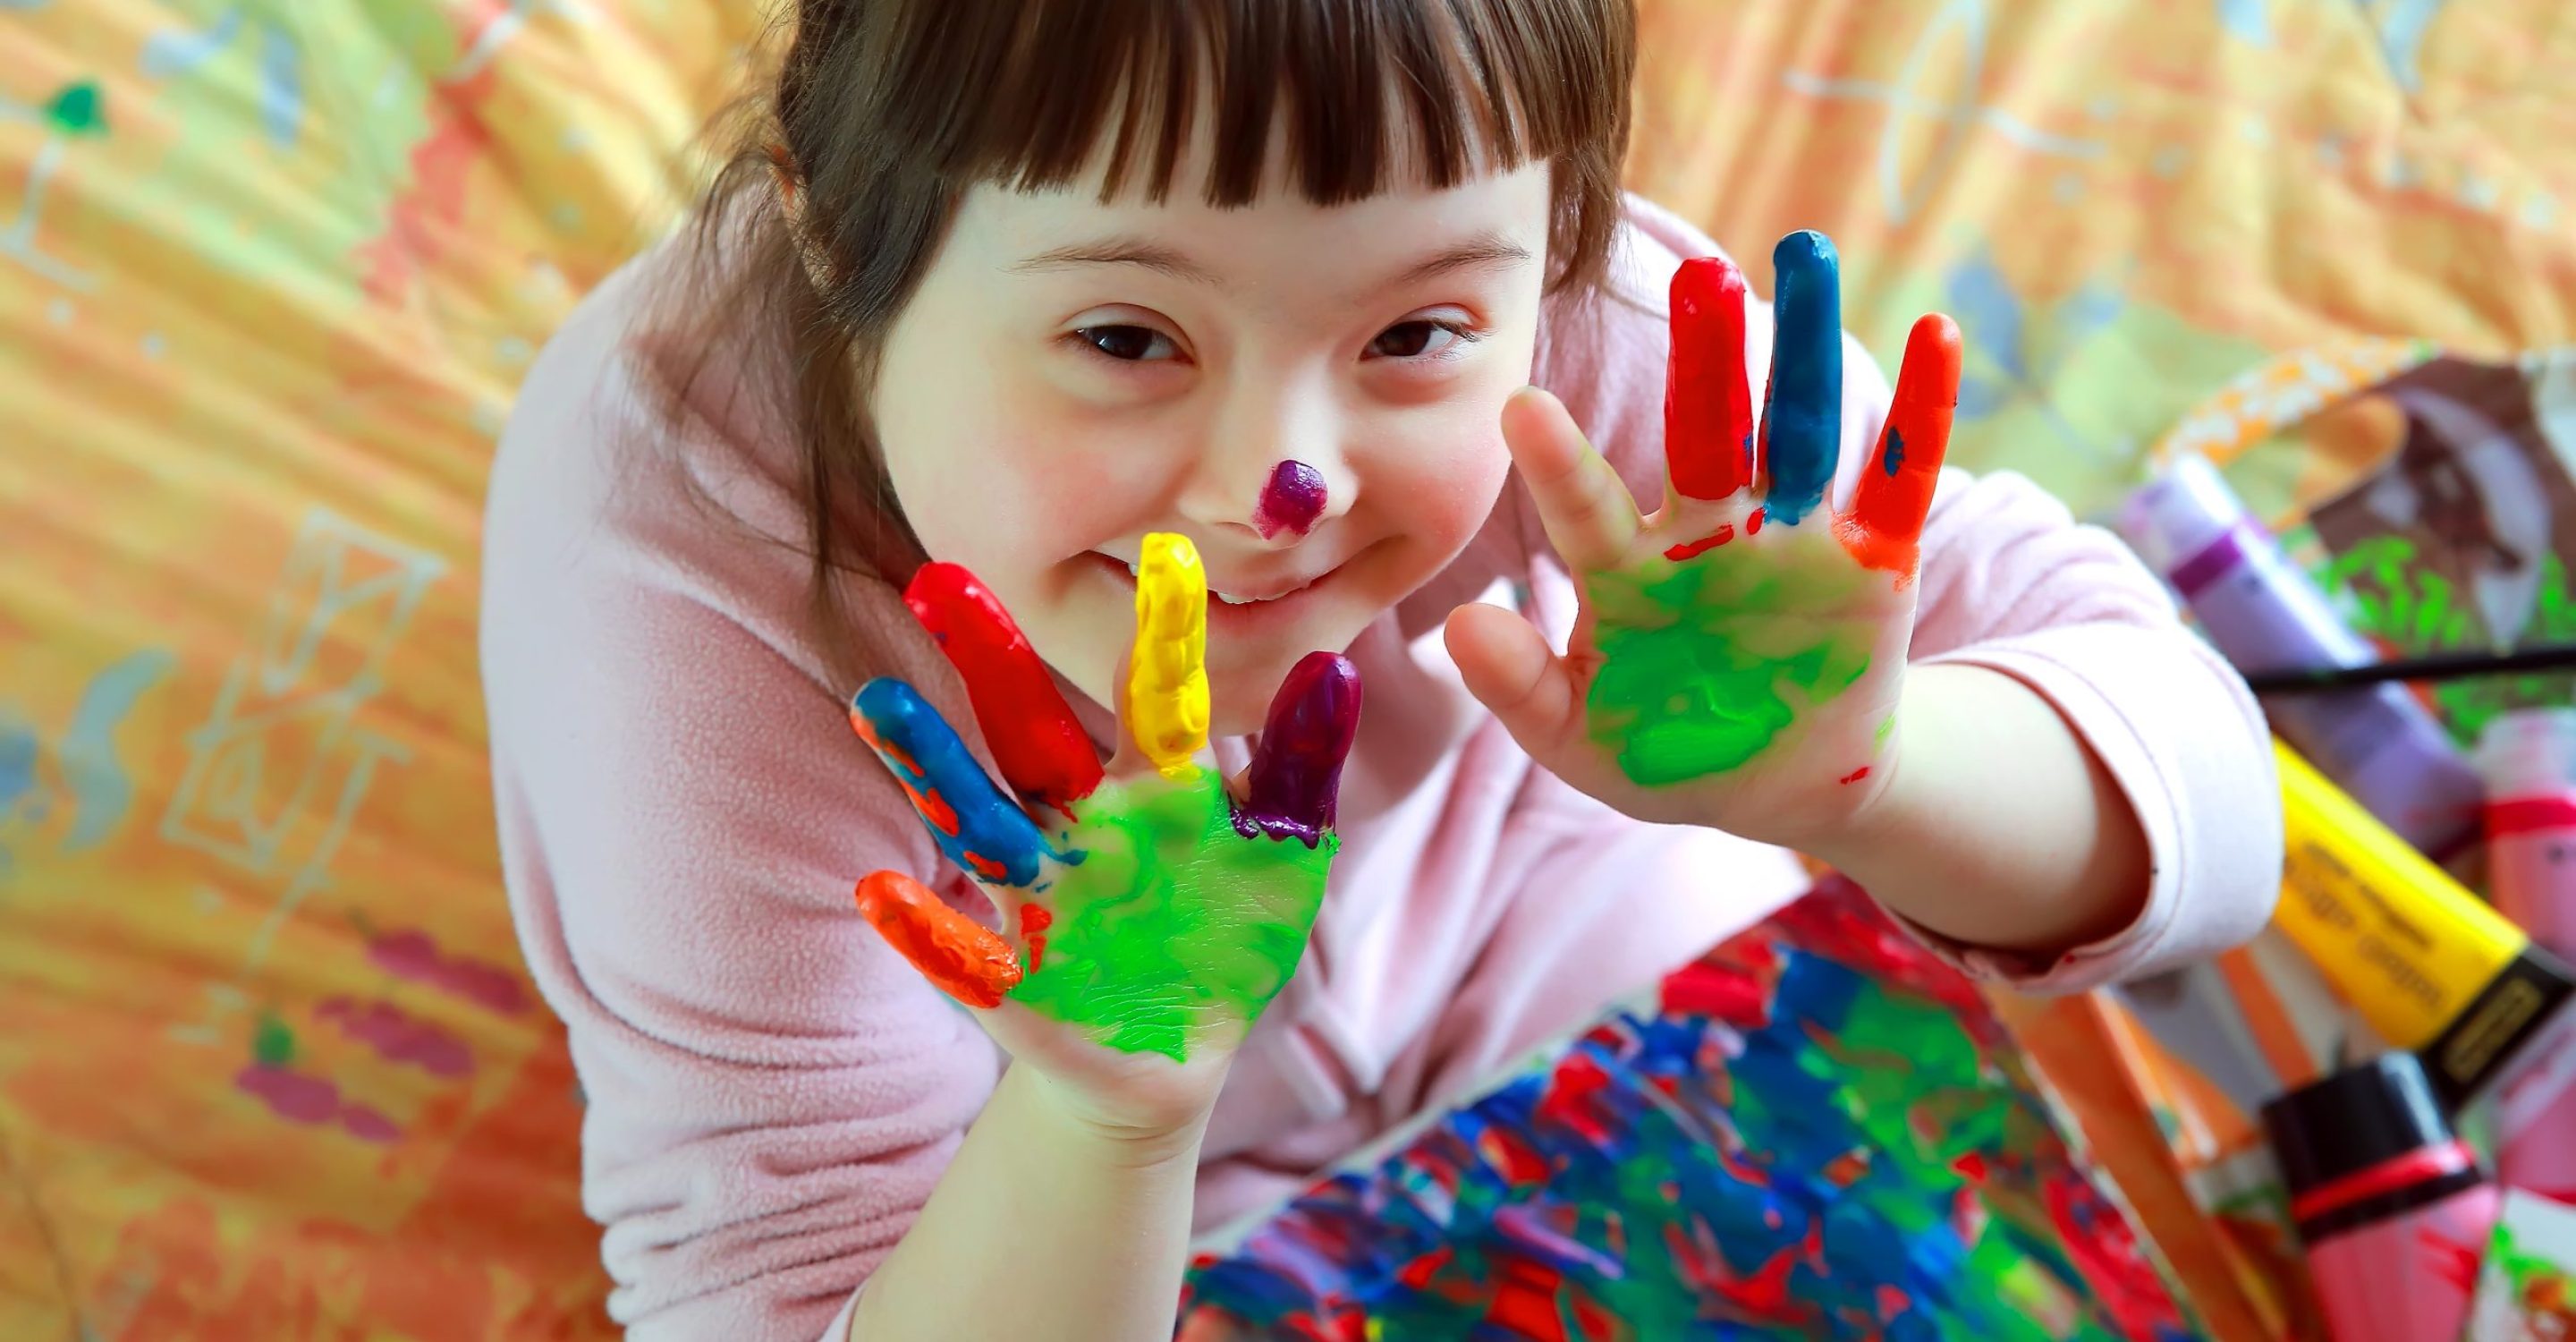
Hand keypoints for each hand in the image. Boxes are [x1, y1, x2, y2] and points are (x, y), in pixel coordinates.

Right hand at [848, 534, 1361, 1137]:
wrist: (1174, 1056)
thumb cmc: (1228, 936)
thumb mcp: (1282, 855)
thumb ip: (1300, 769)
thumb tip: (1333, 666)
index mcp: (1153, 786)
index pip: (1155, 695)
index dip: (1162, 632)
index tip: (1165, 548)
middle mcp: (1081, 823)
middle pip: (1032, 732)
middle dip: (991, 663)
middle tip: (942, 577)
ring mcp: (1040, 896)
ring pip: (979, 821)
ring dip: (931, 766)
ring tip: (880, 702)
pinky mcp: (1012, 982)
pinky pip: (962, 953)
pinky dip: (924, 928)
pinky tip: (881, 891)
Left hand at [1445, 231, 1961, 849]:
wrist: (1777, 785)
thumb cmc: (1662, 750)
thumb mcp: (1581, 738)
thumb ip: (1521, 688)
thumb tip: (1458, 625)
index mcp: (1628, 569)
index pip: (1588, 509)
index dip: (1558, 465)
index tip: (1520, 407)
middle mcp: (1708, 531)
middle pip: (1704, 431)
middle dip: (1703, 357)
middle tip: (1698, 277)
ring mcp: (1792, 537)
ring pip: (1799, 428)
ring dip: (1803, 348)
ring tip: (1805, 255)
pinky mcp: (1873, 559)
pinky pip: (1900, 477)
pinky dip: (1923, 409)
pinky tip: (1938, 334)